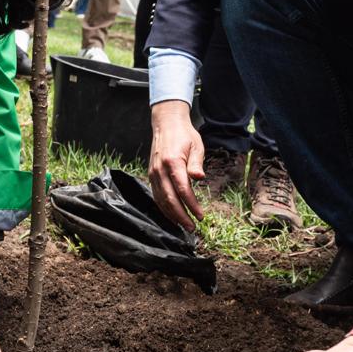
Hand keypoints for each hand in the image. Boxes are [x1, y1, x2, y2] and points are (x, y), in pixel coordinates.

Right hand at [148, 100, 205, 228]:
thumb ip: (196, 163)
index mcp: (173, 162)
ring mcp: (154, 173)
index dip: (192, 205)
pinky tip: (172, 215)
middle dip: (181, 216)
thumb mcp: (196, 146)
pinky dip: (164, 208)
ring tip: (184, 225)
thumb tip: (199, 177)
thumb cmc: (184, 135)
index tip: (201, 215)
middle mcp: (160, 170)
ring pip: (161, 200)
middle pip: (170, 199)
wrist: (166, 124)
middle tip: (192, 227)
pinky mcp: (151, 175)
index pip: (183, 189)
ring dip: (172, 215)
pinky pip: (156, 195)